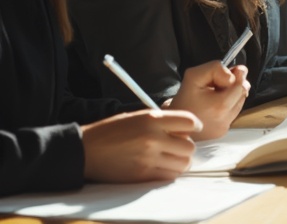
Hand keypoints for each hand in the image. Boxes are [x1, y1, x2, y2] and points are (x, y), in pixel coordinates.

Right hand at [81, 110, 200, 182]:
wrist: (84, 150)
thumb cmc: (110, 131)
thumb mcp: (137, 117)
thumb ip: (161, 121)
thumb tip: (184, 128)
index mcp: (152, 119)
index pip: (189, 121)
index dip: (195, 125)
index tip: (192, 129)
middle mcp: (153, 138)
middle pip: (189, 146)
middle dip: (186, 146)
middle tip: (177, 146)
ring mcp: (148, 158)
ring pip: (183, 163)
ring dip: (180, 161)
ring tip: (170, 158)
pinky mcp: (142, 175)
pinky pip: (169, 176)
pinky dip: (169, 172)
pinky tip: (161, 167)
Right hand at [166, 61, 248, 139]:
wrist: (171, 124)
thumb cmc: (182, 99)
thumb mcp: (193, 76)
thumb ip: (215, 69)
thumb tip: (233, 75)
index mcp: (219, 106)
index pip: (240, 86)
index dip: (235, 76)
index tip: (227, 73)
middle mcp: (225, 120)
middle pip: (242, 94)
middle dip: (234, 85)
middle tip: (219, 82)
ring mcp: (225, 128)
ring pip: (239, 104)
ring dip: (232, 96)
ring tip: (214, 95)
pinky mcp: (223, 132)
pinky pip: (232, 114)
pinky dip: (227, 106)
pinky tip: (212, 105)